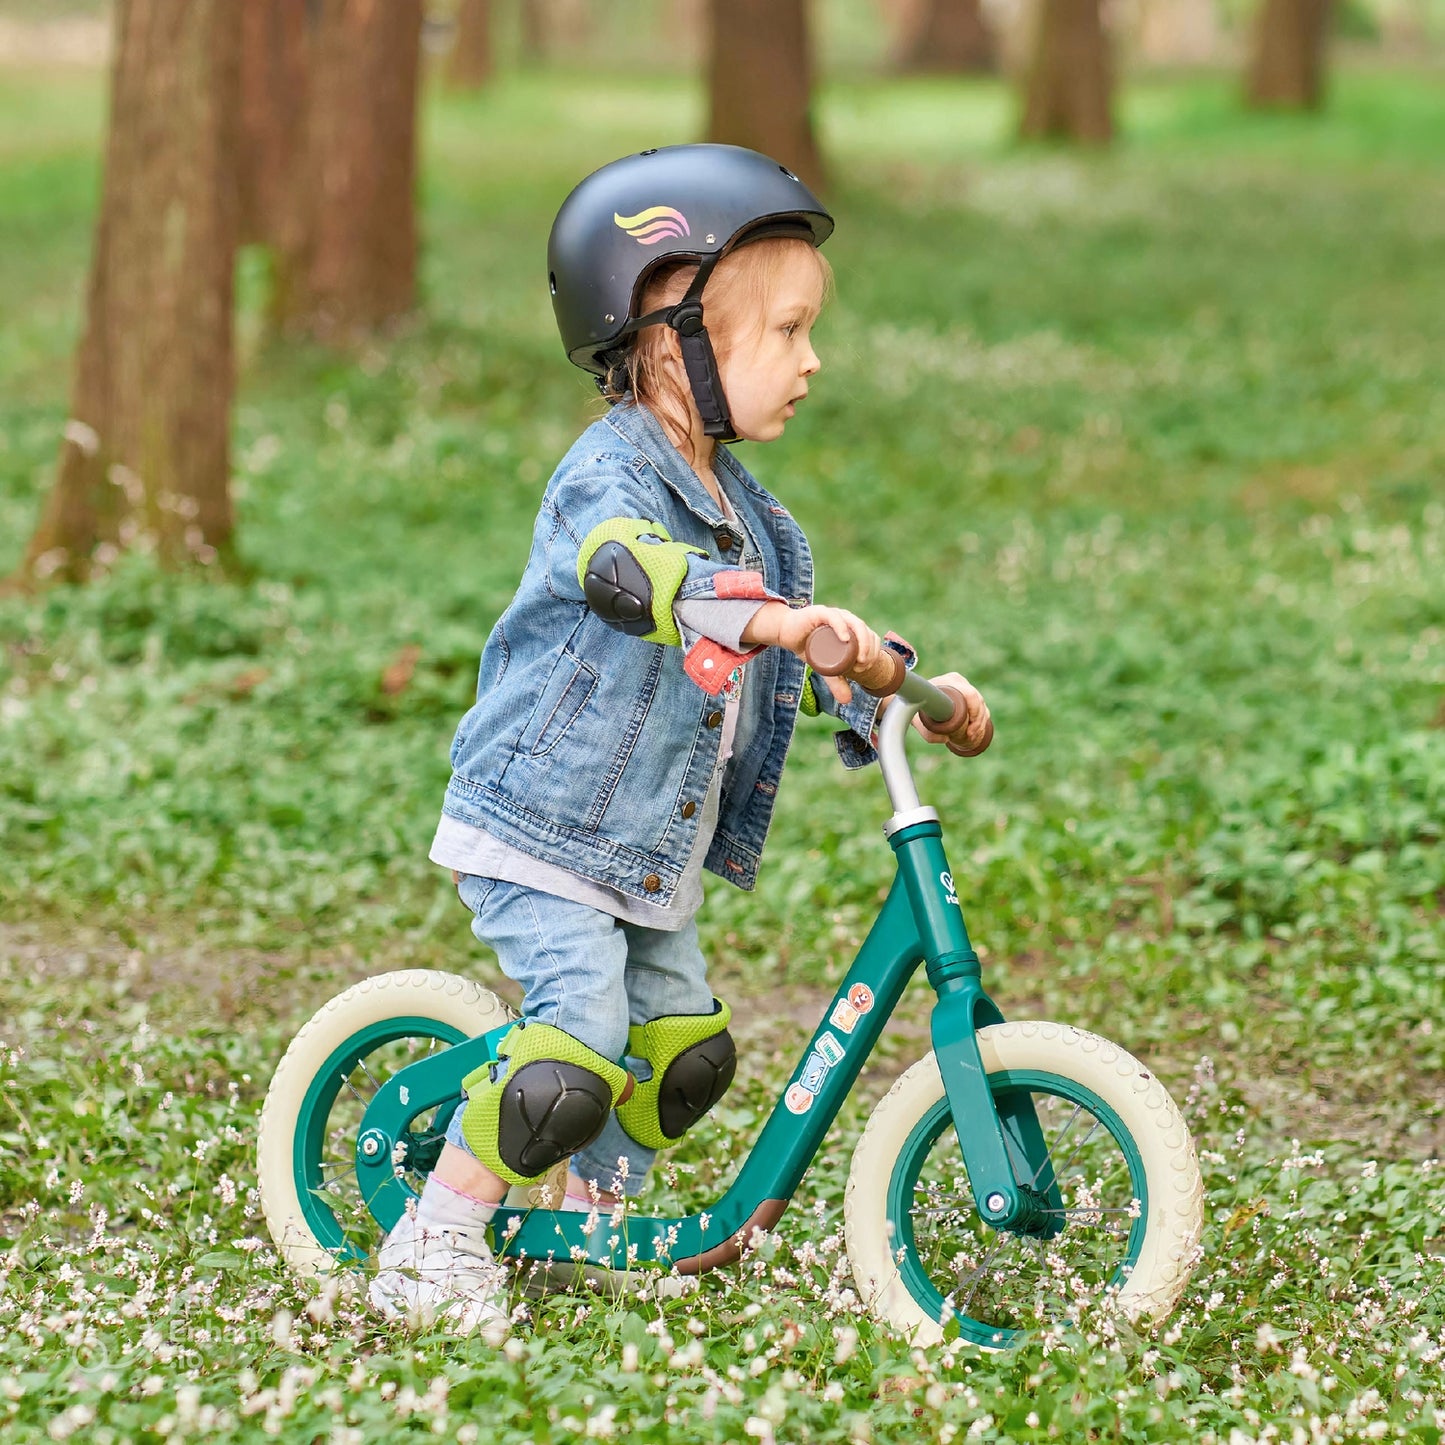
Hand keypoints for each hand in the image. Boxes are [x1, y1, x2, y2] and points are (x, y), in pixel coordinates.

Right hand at [743, 602, 881, 705]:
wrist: (785, 634)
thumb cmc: (808, 646)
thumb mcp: (824, 668)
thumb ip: (835, 682)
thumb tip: (847, 701)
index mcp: (851, 627)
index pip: (870, 636)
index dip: (873, 651)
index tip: (866, 667)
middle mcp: (845, 618)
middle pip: (865, 630)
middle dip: (869, 649)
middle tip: (863, 665)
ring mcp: (833, 614)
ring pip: (854, 623)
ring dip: (862, 641)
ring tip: (859, 658)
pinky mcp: (819, 613)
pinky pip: (834, 618)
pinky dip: (842, 628)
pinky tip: (846, 639)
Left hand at [905, 672, 991, 753]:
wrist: (912, 698)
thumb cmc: (915, 708)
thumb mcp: (917, 721)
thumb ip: (928, 733)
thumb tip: (946, 739)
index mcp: (948, 682)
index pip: (970, 694)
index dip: (975, 713)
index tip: (969, 730)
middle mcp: (958, 681)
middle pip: (979, 701)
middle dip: (979, 722)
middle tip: (971, 736)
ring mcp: (964, 687)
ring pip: (982, 705)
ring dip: (981, 723)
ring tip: (971, 736)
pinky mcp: (966, 695)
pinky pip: (981, 707)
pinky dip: (981, 720)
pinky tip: (975, 731)